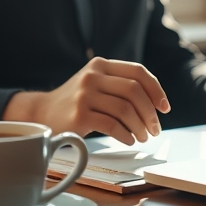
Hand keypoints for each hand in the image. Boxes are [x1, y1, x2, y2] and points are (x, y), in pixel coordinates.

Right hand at [3, 57, 170, 144]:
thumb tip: (155, 103)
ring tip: (143, 137)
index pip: (138, 72)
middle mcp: (92, 76)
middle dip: (151, 113)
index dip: (156, 90)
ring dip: (141, 127)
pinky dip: (126, 135)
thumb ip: (118, 84)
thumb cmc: (75, 102)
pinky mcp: (79, 115)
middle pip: (135, 91)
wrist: (40, 112)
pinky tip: (129, 140)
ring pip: (126, 109)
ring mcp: (85, 95)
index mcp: (100, 65)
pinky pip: (112, 125)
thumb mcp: (94, 83)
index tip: (165, 108)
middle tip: (155, 129)